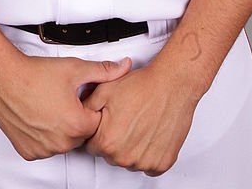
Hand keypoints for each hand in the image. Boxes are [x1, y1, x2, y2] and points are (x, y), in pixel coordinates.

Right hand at [0, 50, 132, 160]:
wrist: (4, 77)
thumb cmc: (36, 73)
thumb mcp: (75, 68)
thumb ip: (104, 71)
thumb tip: (124, 67)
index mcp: (77, 126)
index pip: (96, 122)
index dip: (89, 106)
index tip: (78, 96)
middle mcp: (62, 143)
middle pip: (80, 134)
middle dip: (76, 118)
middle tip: (63, 98)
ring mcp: (44, 150)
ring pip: (62, 142)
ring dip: (60, 128)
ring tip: (49, 104)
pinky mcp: (29, 152)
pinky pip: (44, 147)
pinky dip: (43, 136)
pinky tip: (39, 116)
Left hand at [82, 54, 198, 175]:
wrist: (171, 84)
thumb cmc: (142, 86)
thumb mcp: (104, 90)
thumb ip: (87, 108)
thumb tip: (80, 118)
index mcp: (107, 142)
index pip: (93, 147)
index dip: (100, 132)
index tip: (108, 122)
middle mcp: (124, 157)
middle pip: (111, 156)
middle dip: (115, 140)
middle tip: (126, 119)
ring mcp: (144, 162)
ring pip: (130, 161)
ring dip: (132, 148)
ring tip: (140, 124)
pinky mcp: (162, 163)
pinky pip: (149, 166)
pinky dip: (149, 153)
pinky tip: (150, 134)